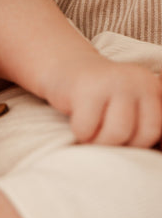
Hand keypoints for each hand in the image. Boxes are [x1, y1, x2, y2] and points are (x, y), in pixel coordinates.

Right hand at [47, 56, 161, 146]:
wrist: (65, 66)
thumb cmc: (98, 94)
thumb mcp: (130, 102)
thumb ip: (146, 120)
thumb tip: (156, 150)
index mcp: (152, 87)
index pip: (155, 130)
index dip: (136, 143)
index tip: (120, 139)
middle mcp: (138, 81)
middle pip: (140, 136)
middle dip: (118, 145)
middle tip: (101, 136)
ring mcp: (113, 82)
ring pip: (116, 135)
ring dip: (98, 142)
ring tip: (90, 132)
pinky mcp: (86, 89)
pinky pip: (86, 129)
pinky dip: (79, 133)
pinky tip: (77, 121)